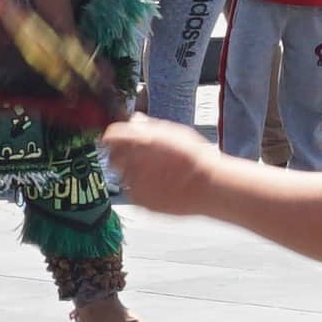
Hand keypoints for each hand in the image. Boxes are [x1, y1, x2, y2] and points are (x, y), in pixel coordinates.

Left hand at [98, 115, 223, 216]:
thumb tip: (135, 121)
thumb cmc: (197, 159)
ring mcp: (135, 183)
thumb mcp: (174, 133)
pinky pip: (132, 193)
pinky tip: (159, 186)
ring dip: (132, 174)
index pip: (111, 136)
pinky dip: (141, 189)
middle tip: (139, 158)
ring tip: (156, 174)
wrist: (210, 187)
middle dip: (122, 156)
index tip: (119, 140)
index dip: (115, 137)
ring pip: (122, 176)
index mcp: (140, 140)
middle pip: (112, 157)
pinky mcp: (139, 201)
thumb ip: (149, 127)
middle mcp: (133, 161)